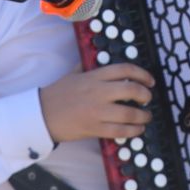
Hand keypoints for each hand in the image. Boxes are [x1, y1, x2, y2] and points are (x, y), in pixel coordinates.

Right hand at [38, 64, 155, 143]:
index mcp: (93, 77)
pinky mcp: (94, 128)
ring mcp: (96, 111)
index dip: (142, 74)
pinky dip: (133, 131)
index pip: (124, 70)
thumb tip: (98, 58)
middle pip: (131, 90)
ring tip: (146, 117)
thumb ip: (88, 67)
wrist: (40, 115)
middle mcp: (97, 92)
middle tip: (147, 99)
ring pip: (129, 113)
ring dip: (143, 116)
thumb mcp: (73, 74)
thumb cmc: (57, 94)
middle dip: (145, 95)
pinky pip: (120, 130)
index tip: (149, 81)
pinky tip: (138, 129)